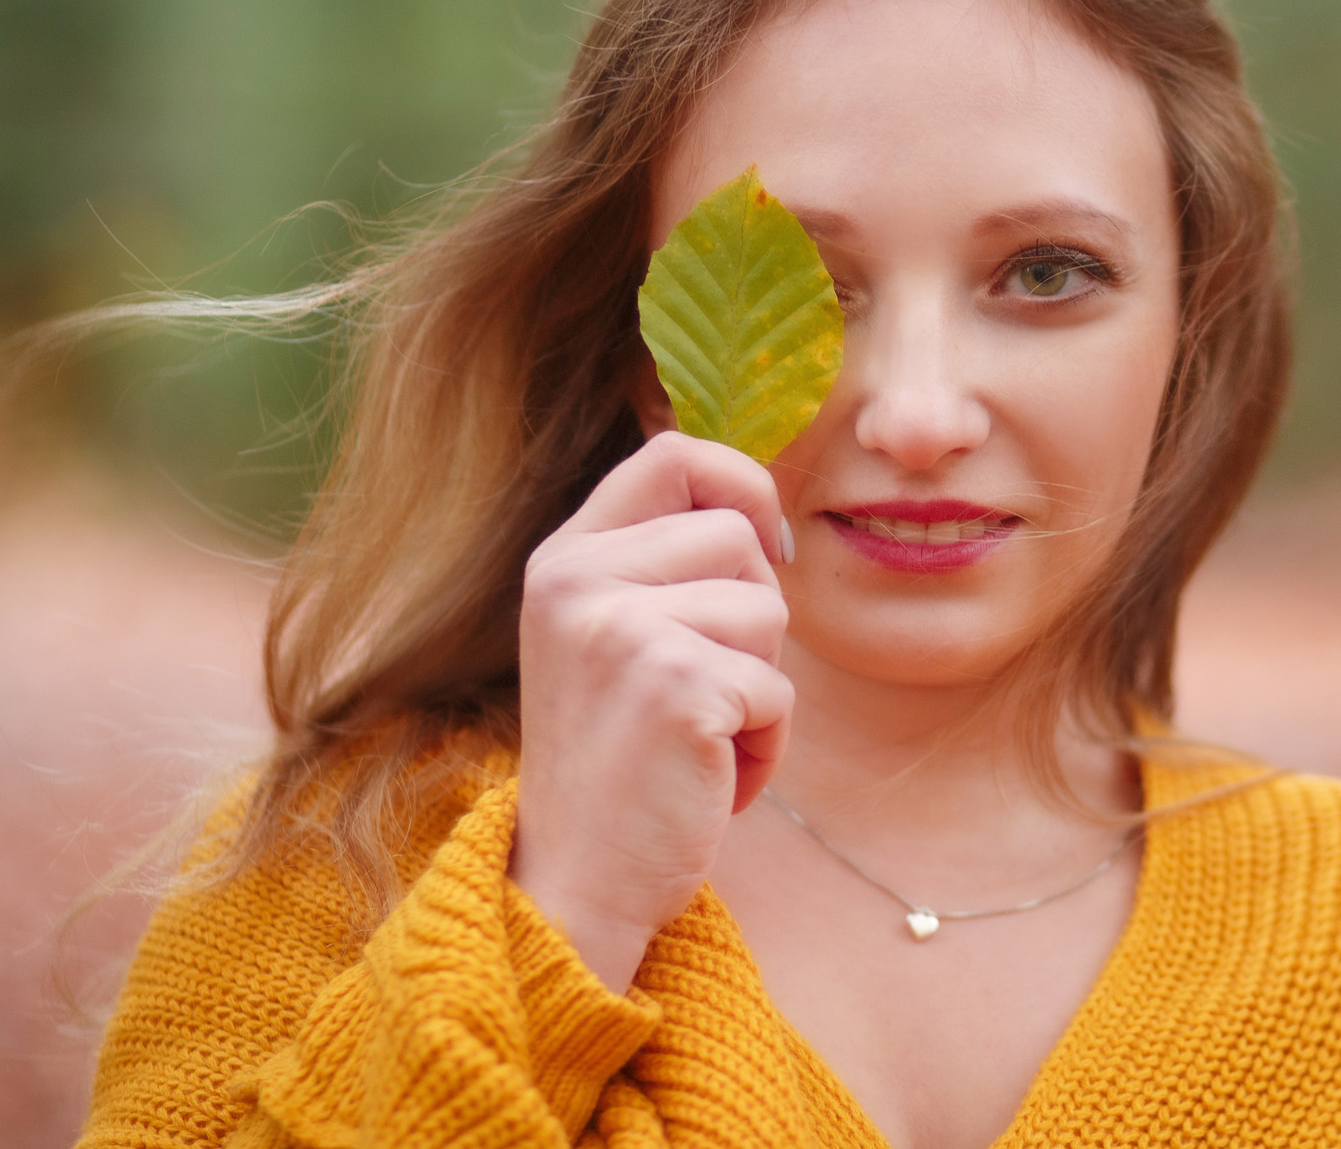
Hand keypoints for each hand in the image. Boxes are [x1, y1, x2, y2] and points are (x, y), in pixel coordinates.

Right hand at [509, 431, 793, 992]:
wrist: (575, 885)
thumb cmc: (619, 764)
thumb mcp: (612, 639)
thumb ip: (661, 569)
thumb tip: (761, 512)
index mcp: (563, 559)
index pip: (674, 455)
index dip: (741, 486)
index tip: (767, 548)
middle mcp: (578, 580)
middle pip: (737, 536)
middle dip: (754, 617)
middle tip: (701, 693)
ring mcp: (621, 629)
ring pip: (768, 610)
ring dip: (761, 686)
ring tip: (699, 740)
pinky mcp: (674, 685)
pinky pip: (777, 688)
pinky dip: (765, 743)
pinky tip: (708, 779)